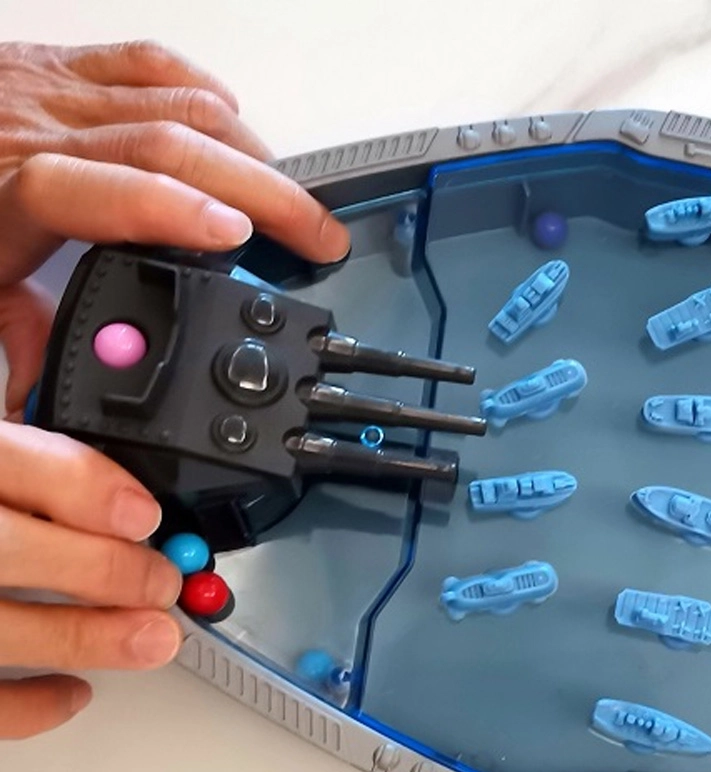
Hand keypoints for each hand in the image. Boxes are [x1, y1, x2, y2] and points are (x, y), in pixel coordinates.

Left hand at [0, 39, 349, 411]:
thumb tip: (55, 406)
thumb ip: (14, 348)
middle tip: (318, 237)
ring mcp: (51, 90)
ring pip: (177, 103)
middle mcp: (34, 129)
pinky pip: (150, 66)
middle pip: (170, 142)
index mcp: (4, 194)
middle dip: (264, 189)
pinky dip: (205, 95)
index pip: (94, 189)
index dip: (168, 211)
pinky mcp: (60, 65)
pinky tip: (235, 126)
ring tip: (292, 200)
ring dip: (250, 152)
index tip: (235, 239)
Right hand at [0, 420, 182, 737]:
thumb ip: (30, 457)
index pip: (10, 461)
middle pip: (8, 549)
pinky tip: (74, 689)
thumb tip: (107, 477)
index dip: (84, 488)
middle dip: (103, 570)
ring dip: (87, 639)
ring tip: (151, 639)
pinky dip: (29, 704)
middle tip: (162, 584)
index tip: (144, 516)